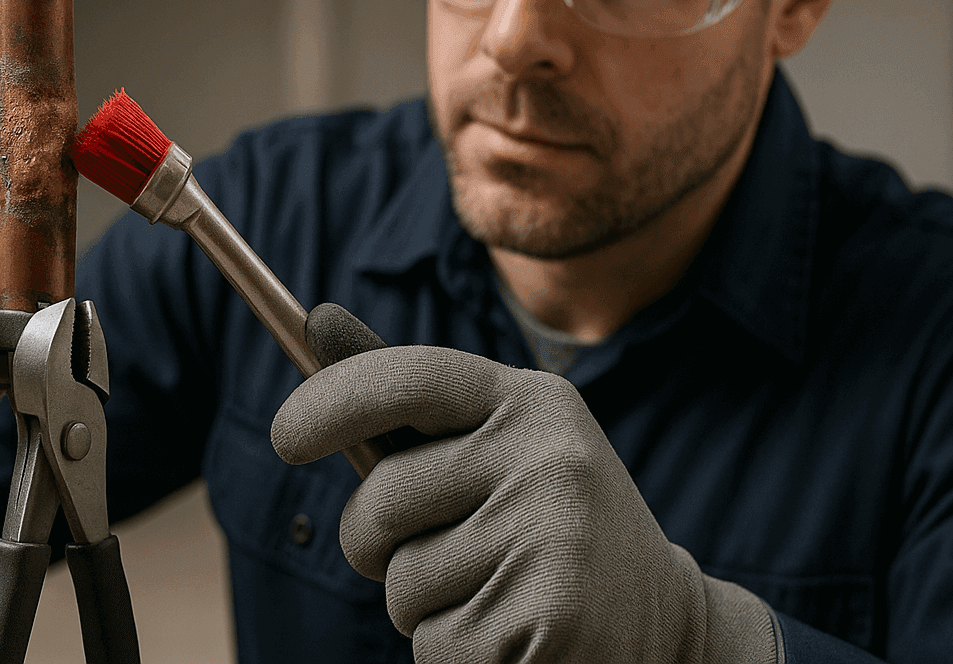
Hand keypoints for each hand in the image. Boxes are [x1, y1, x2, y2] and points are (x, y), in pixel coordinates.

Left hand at [271, 343, 782, 663]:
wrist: (668, 626)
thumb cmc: (552, 528)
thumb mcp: (501, 450)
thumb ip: (414, 408)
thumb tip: (315, 322)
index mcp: (532, 403)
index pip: (410, 378)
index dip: (332, 399)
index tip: (284, 437)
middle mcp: (547, 455)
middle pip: (382, 500)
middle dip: (375, 543)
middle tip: (434, 553)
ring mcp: (553, 533)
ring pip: (404, 585)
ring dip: (428, 609)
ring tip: (499, 595)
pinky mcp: (551, 615)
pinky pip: (436, 646)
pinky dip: (458, 655)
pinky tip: (516, 640)